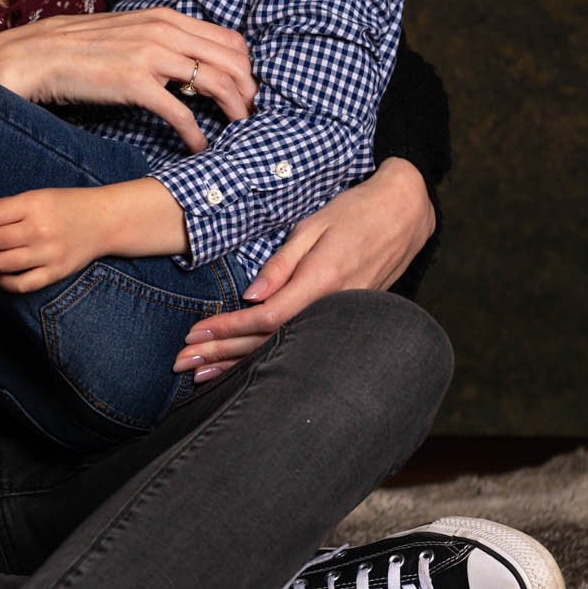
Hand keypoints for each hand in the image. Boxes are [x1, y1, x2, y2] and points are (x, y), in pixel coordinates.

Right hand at [0, 9, 255, 151]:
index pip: (229, 39)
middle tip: (253, 114)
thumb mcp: (127, 32)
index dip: (246, 67)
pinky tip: (200, 148)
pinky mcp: (135, 83)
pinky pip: (181, 113)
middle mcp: (164, 31)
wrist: (37, 55)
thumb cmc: (80, 49)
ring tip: (239, 130)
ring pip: (216, 83)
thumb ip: (160, 41)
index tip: (248, 90)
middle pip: (232, 60)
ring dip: (234, 110)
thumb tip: (187, 65)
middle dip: (250, 90)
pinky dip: (197, 134)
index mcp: (165, 17)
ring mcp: (151, 55)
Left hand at [0, 188, 104, 293]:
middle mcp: (40, 229)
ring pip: (1, 264)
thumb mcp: (33, 196)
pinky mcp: (56, 272)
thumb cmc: (64, 205)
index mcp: (33, 205)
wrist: (103, 221)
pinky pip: (21, 285)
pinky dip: (5, 282)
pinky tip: (5, 274)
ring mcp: (49, 253)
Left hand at [174, 157, 435, 380]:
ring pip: (285, 351)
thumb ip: (282, 264)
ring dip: (241, 365)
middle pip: (270, 342)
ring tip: (202, 376)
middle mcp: (333, 308)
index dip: (227, 329)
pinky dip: (268, 358)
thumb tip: (251, 296)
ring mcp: (342, 319)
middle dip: (223, 355)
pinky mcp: (345, 321)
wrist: (405, 215)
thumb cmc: (354, 212)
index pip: (265, 318)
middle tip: (183, 365)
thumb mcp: (313, 227)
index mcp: (322, 281)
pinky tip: (244, 369)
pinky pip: (301, 345)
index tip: (193, 335)